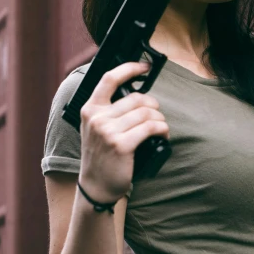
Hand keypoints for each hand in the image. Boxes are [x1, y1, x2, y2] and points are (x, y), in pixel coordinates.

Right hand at [78, 61, 169, 202]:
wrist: (96, 186)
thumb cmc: (101, 157)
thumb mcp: (96, 129)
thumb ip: (109, 111)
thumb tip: (138, 97)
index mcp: (90, 109)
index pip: (109, 79)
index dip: (129, 68)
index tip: (144, 67)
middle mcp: (97, 118)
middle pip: (136, 98)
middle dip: (153, 106)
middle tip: (157, 116)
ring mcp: (107, 131)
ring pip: (146, 113)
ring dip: (160, 120)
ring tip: (161, 128)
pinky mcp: (121, 145)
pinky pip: (150, 128)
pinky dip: (162, 130)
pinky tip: (163, 135)